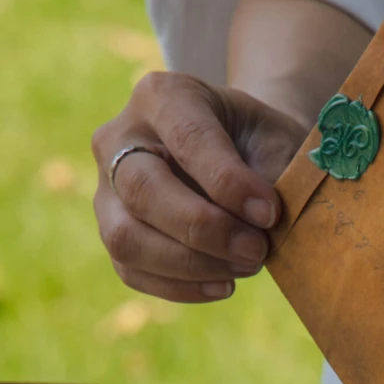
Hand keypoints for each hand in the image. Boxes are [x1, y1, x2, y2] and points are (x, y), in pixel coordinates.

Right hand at [91, 72, 306, 302]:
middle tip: (257, 251)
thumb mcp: (276, 138)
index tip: (270, 213)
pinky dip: (180, 287)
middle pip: (142, 190)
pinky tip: (224, 285)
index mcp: (163, 96)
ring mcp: (107, 189)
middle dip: (204, 230)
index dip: (228, 183)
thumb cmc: (259, 142)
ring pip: (126, 237)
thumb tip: (264, 225)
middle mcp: (119, 138)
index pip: (188, 139)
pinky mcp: (112, 231)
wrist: (242, 152)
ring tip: (246, 267)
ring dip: (190, 265)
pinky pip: (131, 270)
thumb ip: (270, 174)